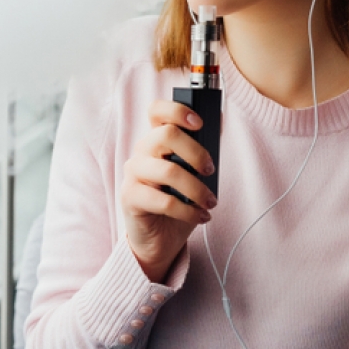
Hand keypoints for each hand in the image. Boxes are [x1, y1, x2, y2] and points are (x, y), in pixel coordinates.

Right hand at [119, 100, 216, 281]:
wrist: (160, 238)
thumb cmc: (178, 201)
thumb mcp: (194, 172)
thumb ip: (202, 146)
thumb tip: (218, 119)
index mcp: (157, 139)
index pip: (157, 110)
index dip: (177, 110)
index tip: (200, 123)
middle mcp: (142, 151)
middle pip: (166, 134)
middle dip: (196, 152)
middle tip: (210, 170)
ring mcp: (133, 173)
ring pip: (168, 170)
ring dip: (197, 188)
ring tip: (210, 202)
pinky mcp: (130, 197)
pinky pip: (164, 201)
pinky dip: (188, 211)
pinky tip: (200, 216)